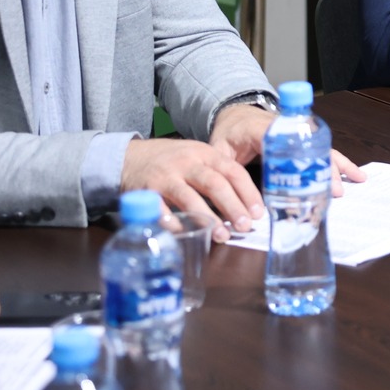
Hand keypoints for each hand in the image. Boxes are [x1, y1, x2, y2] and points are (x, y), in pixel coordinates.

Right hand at [122, 137, 261, 234]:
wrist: (130, 156)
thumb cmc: (172, 160)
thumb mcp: (197, 156)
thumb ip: (218, 174)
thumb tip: (246, 204)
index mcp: (205, 153)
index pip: (232, 171)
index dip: (248, 192)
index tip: (258, 213)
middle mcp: (186, 162)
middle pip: (214, 184)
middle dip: (233, 207)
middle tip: (245, 226)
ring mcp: (165, 176)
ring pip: (190, 197)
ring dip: (207, 219)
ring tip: (222, 235)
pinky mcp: (146, 191)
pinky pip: (161, 209)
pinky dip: (174, 223)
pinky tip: (186, 233)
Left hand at [209, 102, 365, 196]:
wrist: (236, 114)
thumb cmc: (229, 132)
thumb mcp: (218, 149)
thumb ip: (223, 170)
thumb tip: (228, 199)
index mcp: (262, 129)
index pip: (282, 144)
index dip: (296, 161)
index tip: (306, 177)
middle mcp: (286, 129)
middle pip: (309, 148)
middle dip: (323, 169)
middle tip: (334, 189)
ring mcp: (298, 133)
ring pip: (322, 147)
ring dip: (337, 165)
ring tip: (355, 180)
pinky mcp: (304, 140)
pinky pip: (324, 149)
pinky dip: (340, 162)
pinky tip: (355, 174)